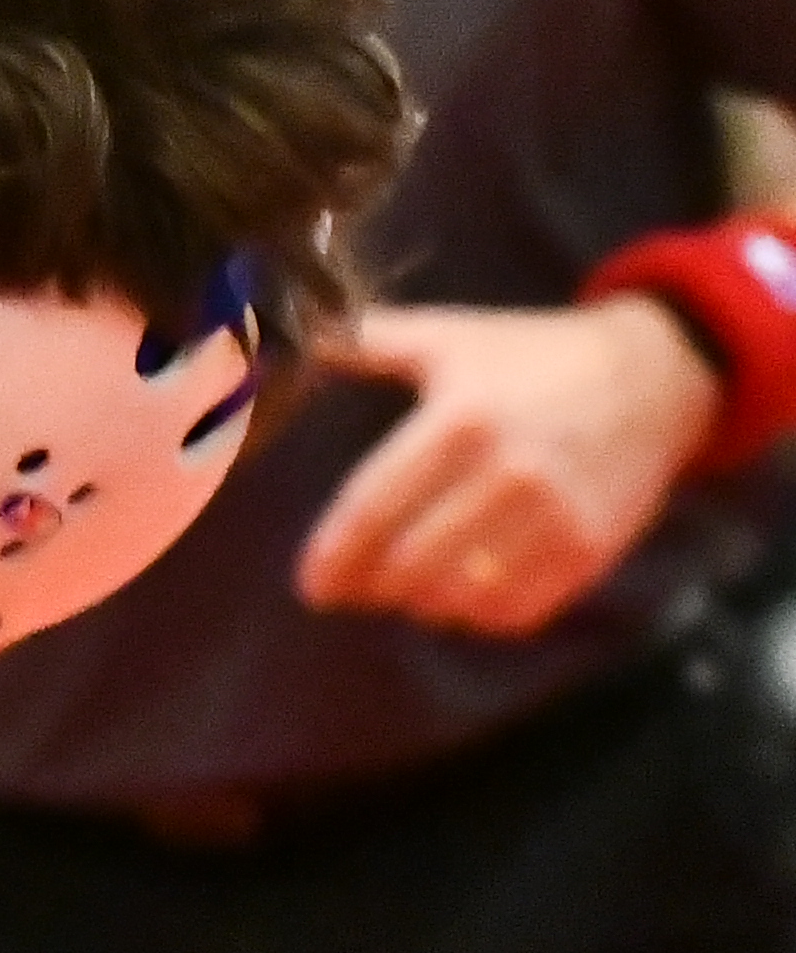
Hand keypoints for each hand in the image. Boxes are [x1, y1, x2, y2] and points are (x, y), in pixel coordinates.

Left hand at [295, 298, 718, 637]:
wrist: (657, 375)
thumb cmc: (535, 356)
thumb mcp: (451, 337)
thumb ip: (368, 340)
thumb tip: (297, 337)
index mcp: (461, 421)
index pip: (373, 509)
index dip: (333, 557)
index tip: (311, 586)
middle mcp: (509, 473)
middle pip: (410, 563)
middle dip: (371, 585)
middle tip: (354, 587)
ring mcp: (556, 515)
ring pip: (460, 594)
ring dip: (421, 602)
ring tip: (405, 588)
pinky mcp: (591, 549)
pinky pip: (517, 611)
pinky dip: (478, 615)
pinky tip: (462, 596)